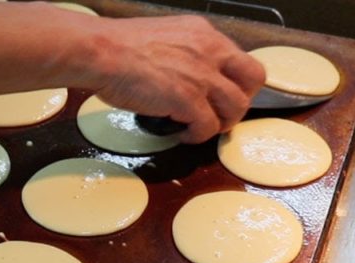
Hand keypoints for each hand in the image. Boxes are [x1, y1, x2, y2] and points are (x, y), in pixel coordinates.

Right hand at [92, 15, 264, 143]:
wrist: (101, 52)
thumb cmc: (118, 47)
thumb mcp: (164, 37)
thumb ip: (184, 53)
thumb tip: (185, 75)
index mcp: (203, 33)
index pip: (239, 58)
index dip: (234, 81)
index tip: (220, 94)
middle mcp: (210, 50)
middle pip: (253, 79)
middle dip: (240, 100)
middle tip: (220, 113)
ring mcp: (202, 75)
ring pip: (236, 107)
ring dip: (220, 122)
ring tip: (199, 127)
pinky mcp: (189, 99)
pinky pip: (208, 127)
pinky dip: (197, 136)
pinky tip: (181, 134)